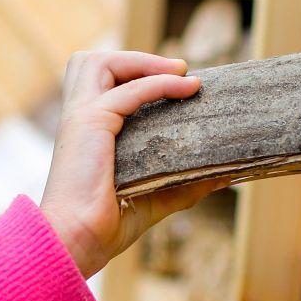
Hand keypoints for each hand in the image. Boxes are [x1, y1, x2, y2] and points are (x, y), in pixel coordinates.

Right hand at [39, 51, 223, 277]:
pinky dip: (161, 83)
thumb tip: (224, 174)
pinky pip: (130, 90)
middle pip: (90, 63)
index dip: (134, 74)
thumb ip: (184, 182)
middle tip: (176, 69)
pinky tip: (188, 87)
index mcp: (84, 132)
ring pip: (99, 62)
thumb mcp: (154, 197)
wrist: (77, 241)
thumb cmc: (105, 226)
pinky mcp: (91, 122)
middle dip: (134, 59)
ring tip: (180, 71)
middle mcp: (78, 119)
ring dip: (141, 60)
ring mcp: (81, 118)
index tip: (176, 81)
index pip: (99, 84)